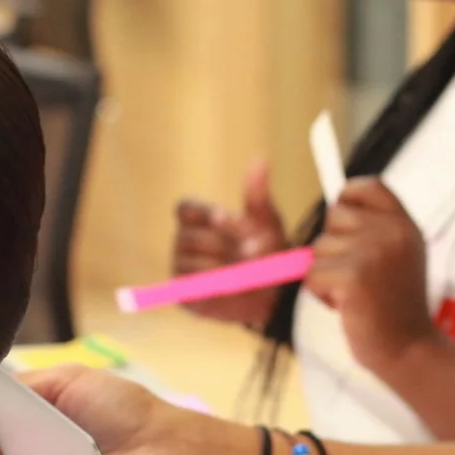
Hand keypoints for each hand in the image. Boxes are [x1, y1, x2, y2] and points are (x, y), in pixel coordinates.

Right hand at [172, 160, 288, 326]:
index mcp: (196, 219)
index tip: (230, 219)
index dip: (206, 214)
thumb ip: (257, 193)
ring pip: (193, 265)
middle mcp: (182, 242)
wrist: (274, 291)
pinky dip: (218, 287)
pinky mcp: (184, 295)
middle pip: (191, 238)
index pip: (184, 208)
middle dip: (225, 245)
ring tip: (246, 271)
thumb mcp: (266, 220)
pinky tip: (235, 286)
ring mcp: (180, 269)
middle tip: (253, 252)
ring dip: (226, 268)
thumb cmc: (266, 250)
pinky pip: (194, 288)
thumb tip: (260, 159)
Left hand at [304, 177, 434, 376]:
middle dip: (334, 247)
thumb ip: (374, 229)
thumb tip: (333, 204)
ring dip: (327, 274)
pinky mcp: (352, 276)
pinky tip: (346, 306)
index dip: (347, 199)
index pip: (367, 186)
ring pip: (319, 248)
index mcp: (404, 224)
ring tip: (355, 294)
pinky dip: (320, 293)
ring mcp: (373, 252)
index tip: (346, 226)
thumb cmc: (395, 307)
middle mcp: (393, 232)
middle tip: (358, 277)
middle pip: (334, 217)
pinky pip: (312, 273)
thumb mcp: (399, 256)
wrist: (408, 349)